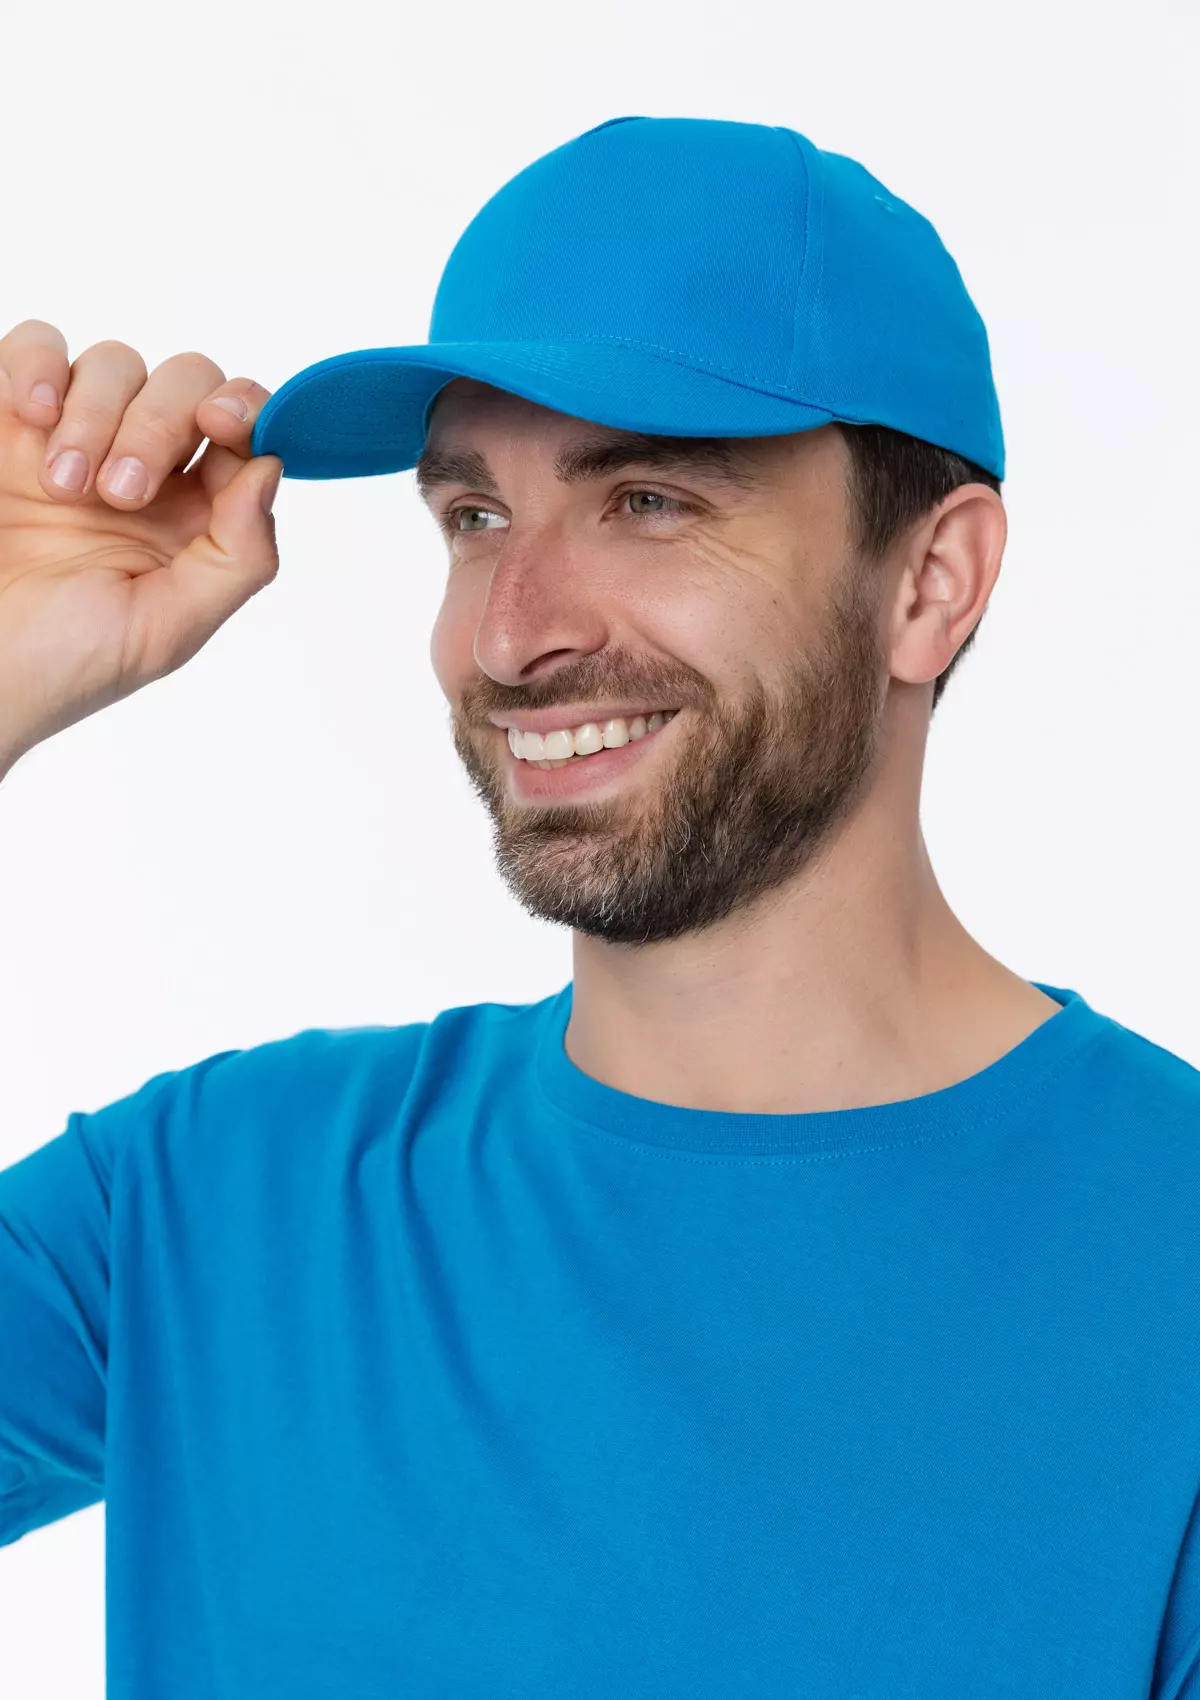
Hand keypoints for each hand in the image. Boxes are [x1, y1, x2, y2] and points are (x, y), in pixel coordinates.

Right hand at [0, 318, 282, 779]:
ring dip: (95, 416)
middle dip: (159, 424)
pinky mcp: (7, 419)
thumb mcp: (167, 629)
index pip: (244, 432)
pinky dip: (40, 365)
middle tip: (118, 495)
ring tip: (61, 490)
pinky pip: (36, 346)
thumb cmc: (60, 665)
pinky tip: (33, 416)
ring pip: (116, 363)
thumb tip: (270, 468)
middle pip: (186, 384)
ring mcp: (74, 437)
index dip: (245, 410)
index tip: (222, 421)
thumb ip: (238, 556)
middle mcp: (142, 468)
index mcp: (193, 518)